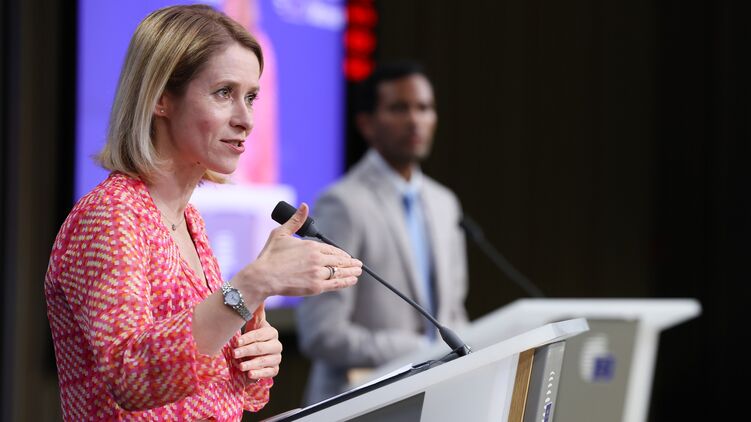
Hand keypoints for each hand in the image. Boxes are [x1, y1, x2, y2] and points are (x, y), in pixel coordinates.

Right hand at [232, 203, 361, 298]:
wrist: (263, 277)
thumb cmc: (269, 256)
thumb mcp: (281, 233)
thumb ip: (296, 220)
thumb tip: (304, 205)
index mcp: (311, 246)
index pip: (332, 250)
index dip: (341, 254)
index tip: (346, 256)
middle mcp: (318, 259)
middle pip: (339, 261)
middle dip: (350, 262)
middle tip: (358, 264)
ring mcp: (318, 273)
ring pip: (340, 272)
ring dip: (351, 271)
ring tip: (358, 271)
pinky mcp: (316, 287)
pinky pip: (335, 284)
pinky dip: (346, 282)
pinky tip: (352, 280)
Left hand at [233, 309, 281, 381]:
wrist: (253, 355)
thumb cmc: (251, 337)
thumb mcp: (252, 324)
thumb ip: (255, 312)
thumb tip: (260, 297)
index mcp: (271, 332)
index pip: (260, 335)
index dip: (248, 338)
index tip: (236, 342)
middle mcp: (276, 345)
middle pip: (261, 348)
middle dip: (247, 351)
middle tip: (234, 353)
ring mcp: (276, 358)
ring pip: (264, 361)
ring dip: (251, 364)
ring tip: (240, 366)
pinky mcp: (274, 370)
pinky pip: (268, 373)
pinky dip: (259, 374)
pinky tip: (250, 375)